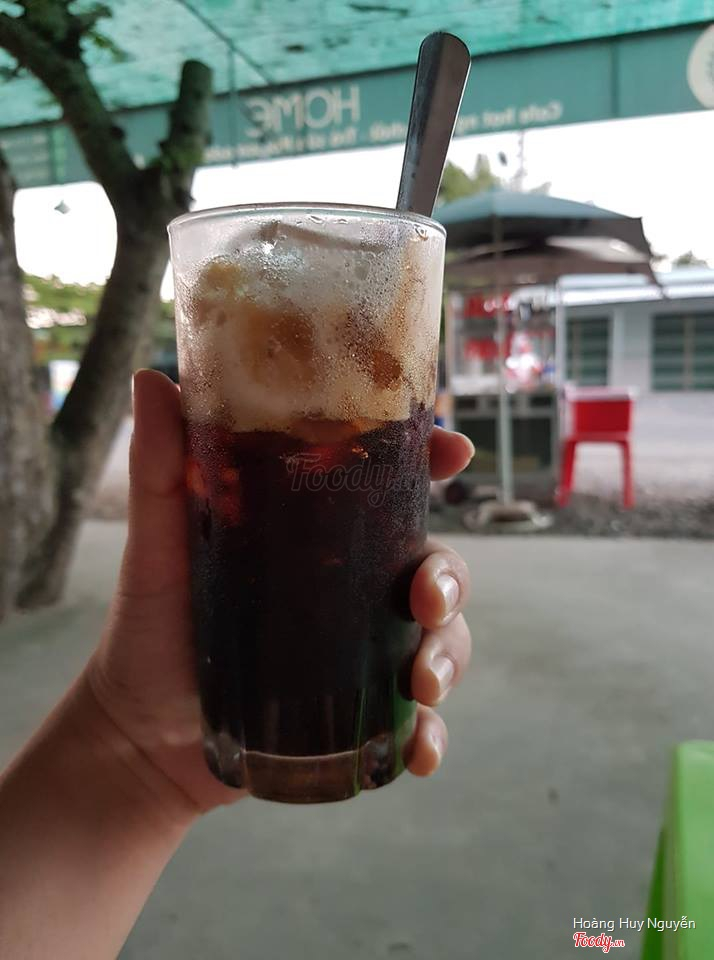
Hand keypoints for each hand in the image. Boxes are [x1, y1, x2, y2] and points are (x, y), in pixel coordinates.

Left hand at [85, 370, 472, 816]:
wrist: (139, 734)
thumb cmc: (151, 625)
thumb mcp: (159, 543)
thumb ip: (160, 467)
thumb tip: (152, 378)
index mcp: (318, 534)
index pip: (390, 486)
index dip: (431, 460)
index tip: (456, 446)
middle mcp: (351, 586)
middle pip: (434, 565)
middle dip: (449, 578)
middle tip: (425, 600)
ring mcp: (360, 650)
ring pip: (441, 640)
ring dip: (450, 657)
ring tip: (421, 685)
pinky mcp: (357, 713)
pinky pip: (415, 720)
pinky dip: (430, 736)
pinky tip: (418, 752)